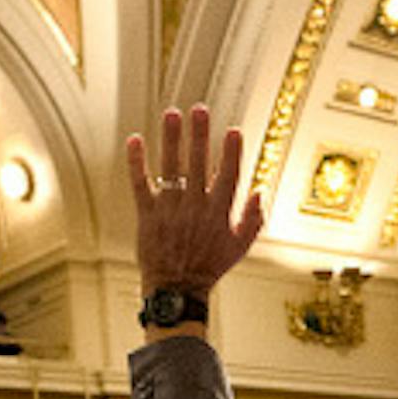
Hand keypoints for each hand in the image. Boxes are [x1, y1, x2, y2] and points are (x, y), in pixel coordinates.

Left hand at [129, 104, 263, 297]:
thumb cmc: (210, 267)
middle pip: (198, 163)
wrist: (177, 289)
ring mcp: (170, 209)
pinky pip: (141, 184)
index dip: (231, 152)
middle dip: (199, 134)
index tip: (233, 129)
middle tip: (199, 109)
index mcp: (219, 213)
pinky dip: (137, 162)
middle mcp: (195, 207)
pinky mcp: (147, 215)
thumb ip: (253, 219)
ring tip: (172, 114)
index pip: (228, 175)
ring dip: (171, 139)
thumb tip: (261, 191)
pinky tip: (136, 140)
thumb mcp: (240, 247)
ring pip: (171, 168)